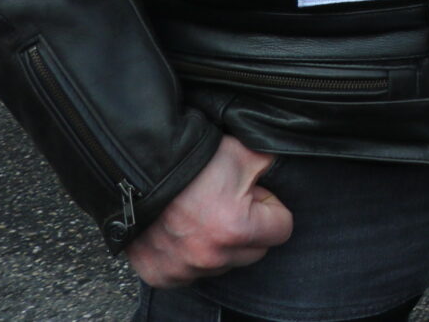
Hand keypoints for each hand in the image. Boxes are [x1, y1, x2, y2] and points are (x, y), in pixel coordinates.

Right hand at [126, 135, 291, 287]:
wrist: (136, 167)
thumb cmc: (193, 159)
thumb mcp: (247, 153)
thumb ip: (275, 168)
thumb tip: (292, 170)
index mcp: (236, 229)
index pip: (283, 230)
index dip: (271, 207)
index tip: (255, 194)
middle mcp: (209, 257)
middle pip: (254, 252)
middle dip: (249, 229)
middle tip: (228, 202)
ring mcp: (182, 269)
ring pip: (223, 264)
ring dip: (219, 245)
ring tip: (202, 214)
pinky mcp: (159, 274)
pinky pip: (190, 273)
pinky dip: (190, 256)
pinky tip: (184, 231)